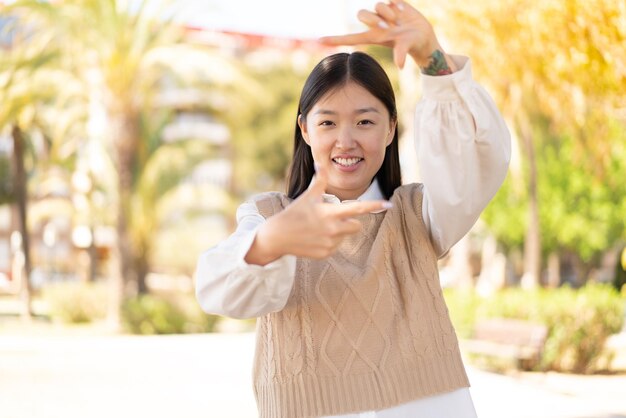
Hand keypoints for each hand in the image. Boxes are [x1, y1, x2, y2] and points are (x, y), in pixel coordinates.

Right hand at [245, 166, 391, 263]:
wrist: (277, 236)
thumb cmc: (294, 213)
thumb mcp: (307, 197)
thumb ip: (320, 181)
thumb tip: (320, 164)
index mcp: (330, 213)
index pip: (358, 209)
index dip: (374, 205)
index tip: (388, 204)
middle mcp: (333, 229)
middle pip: (356, 226)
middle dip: (350, 222)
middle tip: (334, 218)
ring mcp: (329, 243)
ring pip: (346, 237)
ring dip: (339, 232)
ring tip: (319, 229)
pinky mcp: (325, 254)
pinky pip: (336, 247)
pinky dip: (329, 242)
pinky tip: (315, 238)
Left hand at [319, 0, 455, 71]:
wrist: (424, 36)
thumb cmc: (413, 45)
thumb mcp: (407, 47)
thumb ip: (402, 52)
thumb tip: (401, 65)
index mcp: (374, 37)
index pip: (350, 38)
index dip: (336, 39)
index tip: (320, 40)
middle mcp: (376, 24)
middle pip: (362, 15)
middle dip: (374, 18)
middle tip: (389, 26)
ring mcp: (384, 14)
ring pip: (377, 5)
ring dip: (387, 11)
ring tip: (398, 19)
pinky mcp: (393, 4)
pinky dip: (397, 2)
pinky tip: (404, 10)